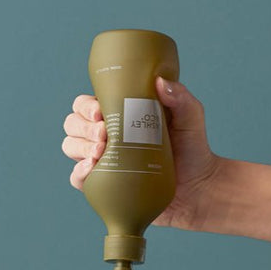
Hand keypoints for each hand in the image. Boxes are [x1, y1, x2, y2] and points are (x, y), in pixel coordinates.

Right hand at [61, 77, 223, 230]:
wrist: (198, 188)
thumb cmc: (193, 149)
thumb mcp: (190, 117)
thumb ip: (180, 97)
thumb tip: (160, 81)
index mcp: (119, 115)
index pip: (87, 104)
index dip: (85, 106)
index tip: (100, 112)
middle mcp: (106, 136)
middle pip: (73, 124)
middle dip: (82, 126)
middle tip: (104, 134)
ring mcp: (104, 161)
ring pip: (71, 147)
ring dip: (80, 146)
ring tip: (101, 150)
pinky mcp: (105, 185)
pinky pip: (78, 178)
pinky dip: (79, 172)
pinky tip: (92, 168)